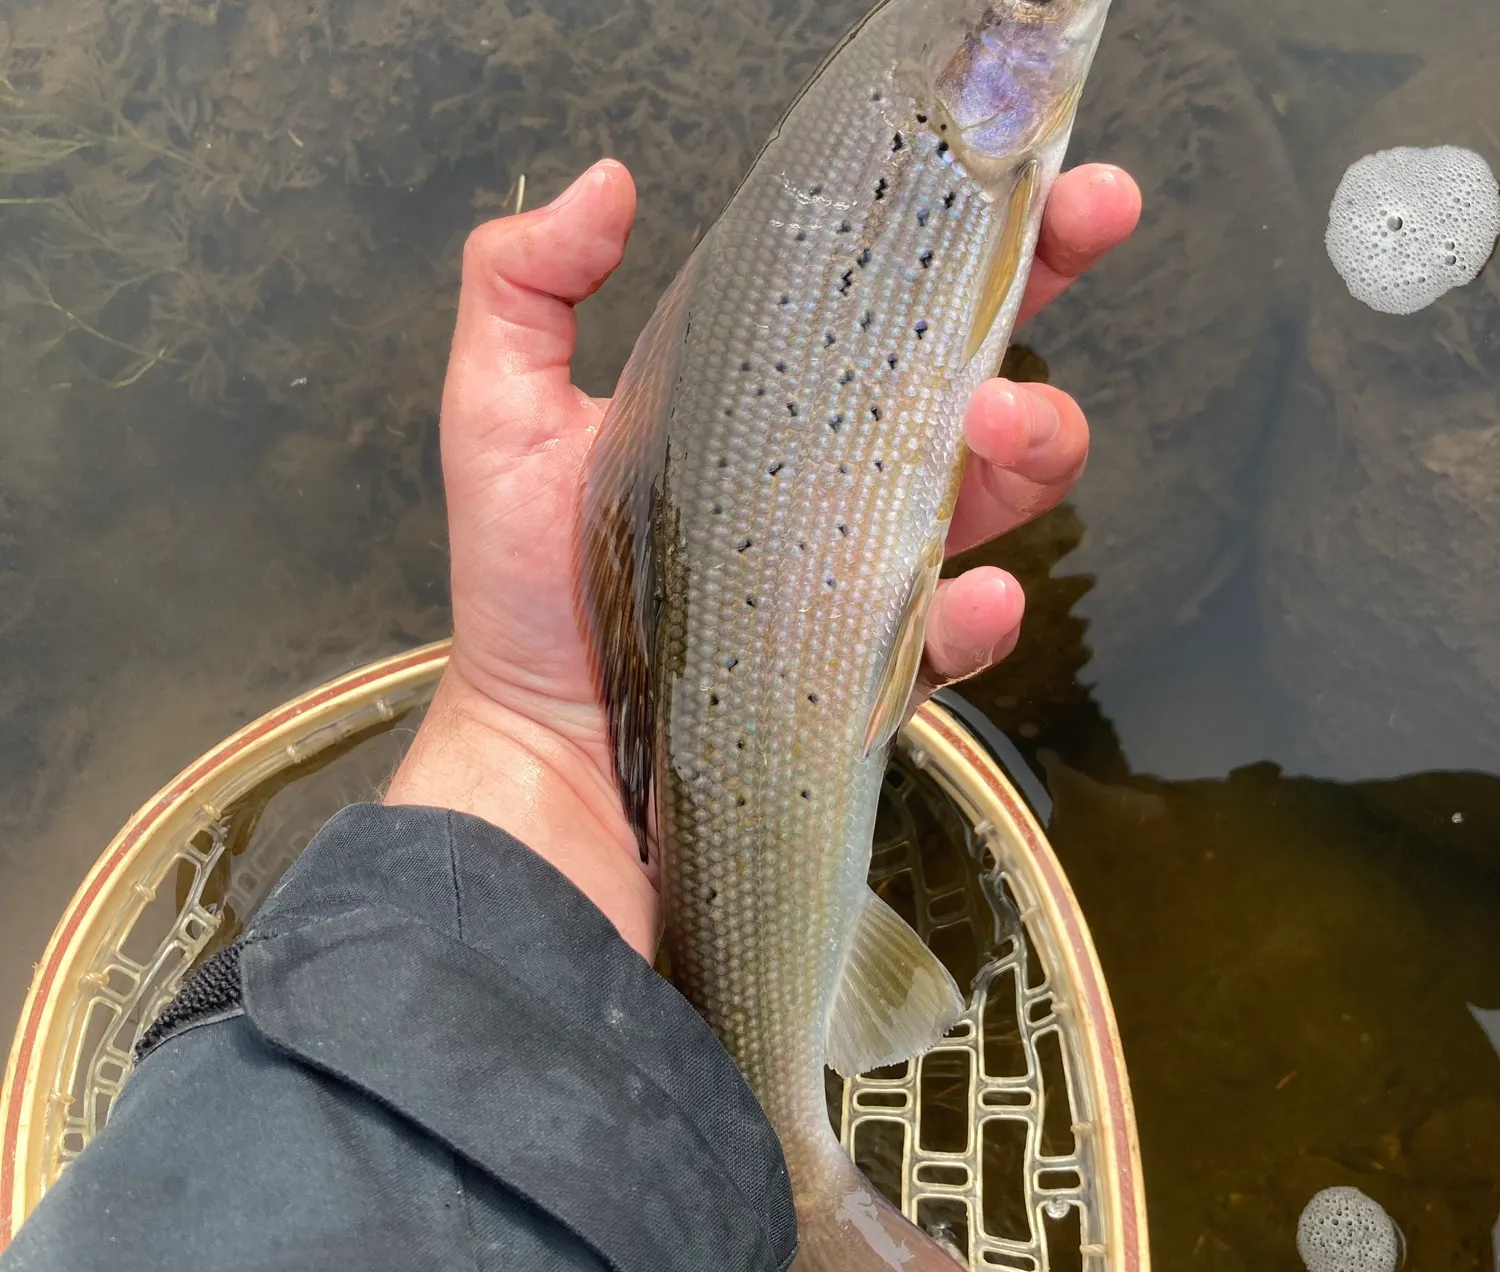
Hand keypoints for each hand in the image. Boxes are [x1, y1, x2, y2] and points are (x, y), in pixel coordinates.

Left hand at [386, 159, 1139, 954]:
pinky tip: (964, 598)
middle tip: (1080, 227)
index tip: (1031, 156)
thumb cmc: (523, 591)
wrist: (541, 747)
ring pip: (1003, 490)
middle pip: (977, 358)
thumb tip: (605, 183)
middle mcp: (840, 472)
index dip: (970, 215)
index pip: (882, 286)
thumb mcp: (500, 417)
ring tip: (991, 423)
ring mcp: (871, 571)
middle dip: (1050, 283)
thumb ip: (523, 288)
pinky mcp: (878, 667)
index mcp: (772, 394)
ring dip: (1034, 441)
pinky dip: (980, 615)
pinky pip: (959, 632)